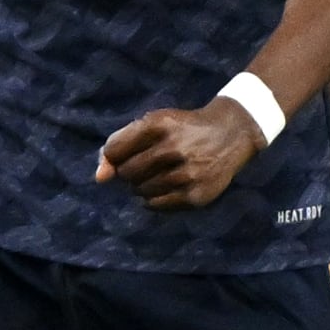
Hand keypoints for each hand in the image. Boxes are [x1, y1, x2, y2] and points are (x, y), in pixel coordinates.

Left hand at [97, 99, 264, 210]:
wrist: (230, 135)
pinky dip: (153, 199)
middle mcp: (174, 148)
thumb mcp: (152, 124)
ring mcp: (187, 173)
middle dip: (130, 171)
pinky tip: (166, 186)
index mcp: (159, 125)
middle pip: (126, 173)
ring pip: (140, 191)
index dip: (115, 155)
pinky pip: (156, 205)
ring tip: (160, 174)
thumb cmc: (182, 129)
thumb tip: (99, 178)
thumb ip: (119, 145)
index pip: (114, 149)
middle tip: (147, 164)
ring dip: (142, 186)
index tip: (128, 153)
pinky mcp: (196, 195)